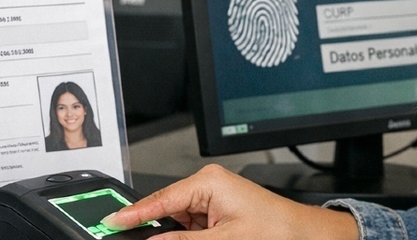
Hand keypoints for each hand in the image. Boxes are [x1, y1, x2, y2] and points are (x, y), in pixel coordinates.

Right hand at [101, 164, 358, 239]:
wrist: (307, 236)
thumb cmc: (277, 230)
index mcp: (209, 182)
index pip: (160, 200)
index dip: (133, 215)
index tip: (109, 223)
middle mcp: (210, 185)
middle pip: (166, 211)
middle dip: (155, 230)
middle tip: (131, 234)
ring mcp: (215, 199)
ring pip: (179, 223)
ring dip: (175, 236)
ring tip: (210, 237)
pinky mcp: (221, 213)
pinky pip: (194, 227)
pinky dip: (189, 237)